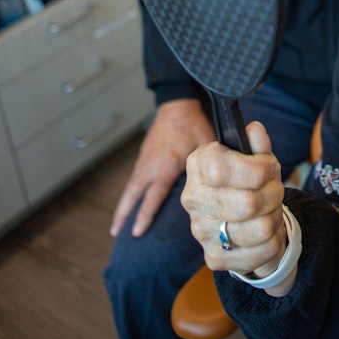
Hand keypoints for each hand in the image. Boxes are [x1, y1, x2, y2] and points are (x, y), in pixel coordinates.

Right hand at [110, 99, 214, 237]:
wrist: (177, 104)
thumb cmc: (193, 123)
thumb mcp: (206, 143)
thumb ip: (211, 165)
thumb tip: (222, 184)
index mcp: (167, 165)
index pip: (153, 196)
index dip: (145, 215)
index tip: (136, 233)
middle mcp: (151, 165)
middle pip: (132, 194)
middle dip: (124, 215)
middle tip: (115, 234)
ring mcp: (145, 160)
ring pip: (130, 187)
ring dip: (123, 205)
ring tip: (116, 225)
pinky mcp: (144, 155)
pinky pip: (133, 178)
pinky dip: (128, 193)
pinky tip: (129, 202)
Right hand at [182, 122, 293, 296]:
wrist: (237, 215)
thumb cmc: (245, 178)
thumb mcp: (253, 155)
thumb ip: (257, 143)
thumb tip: (255, 130)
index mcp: (198, 165)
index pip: (222, 170)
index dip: (257, 169)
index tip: (269, 167)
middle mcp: (193, 198)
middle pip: (248, 203)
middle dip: (274, 194)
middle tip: (275, 189)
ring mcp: (200, 231)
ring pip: (259, 229)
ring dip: (275, 217)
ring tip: (270, 209)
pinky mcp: (214, 257)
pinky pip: (261, 253)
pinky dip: (273, 241)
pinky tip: (266, 231)